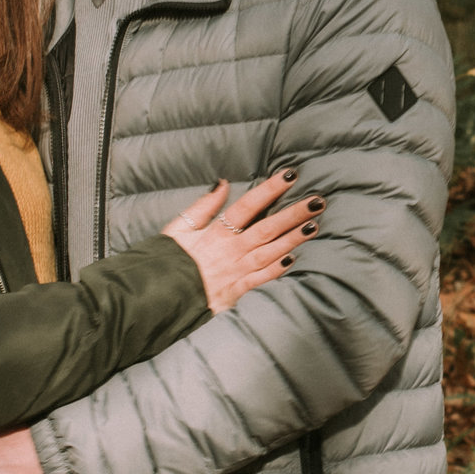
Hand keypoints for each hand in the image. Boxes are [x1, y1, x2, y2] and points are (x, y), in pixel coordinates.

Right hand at [162, 171, 323, 311]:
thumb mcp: (178, 228)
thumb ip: (203, 206)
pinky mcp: (235, 292)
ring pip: (270, 252)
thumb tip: (223, 183)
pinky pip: (260, 280)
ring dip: (293, 239)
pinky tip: (293, 260)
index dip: (270, 190)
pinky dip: (276, 271)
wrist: (156, 297)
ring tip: (314, 225)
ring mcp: (235, 272)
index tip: (290, 175)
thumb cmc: (166, 261)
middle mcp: (230, 250)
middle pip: (266, 228)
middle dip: (294, 213)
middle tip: (318, 200)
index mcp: (216, 232)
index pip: (247, 205)